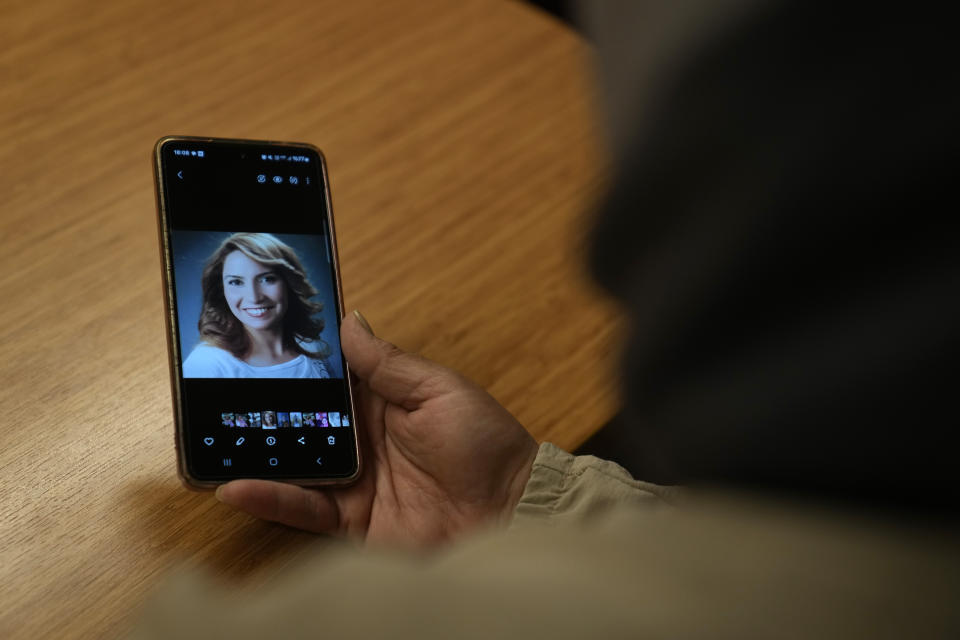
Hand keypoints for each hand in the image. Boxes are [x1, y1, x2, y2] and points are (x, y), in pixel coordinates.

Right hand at [215, 311, 538, 545]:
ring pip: (294, 463)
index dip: (296, 364)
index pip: (329, 379)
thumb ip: (388, 362)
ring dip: (256, 453)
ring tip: (210, 439)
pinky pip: (302, 509)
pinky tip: (236, 486)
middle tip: (214, 394)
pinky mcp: (350, 522)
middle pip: (302, 421)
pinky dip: (269, 498)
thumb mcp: (438, 390)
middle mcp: (361, 440)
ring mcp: (353, 482)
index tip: (257, 345)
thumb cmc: (485, 443)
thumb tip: (350, 319)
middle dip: (263, 409)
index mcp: (383, 401)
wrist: (510, 512)